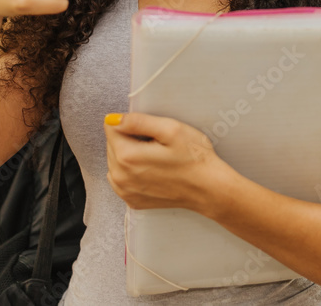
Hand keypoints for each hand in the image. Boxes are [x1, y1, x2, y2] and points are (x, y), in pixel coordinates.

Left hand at [104, 112, 227, 213]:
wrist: (209, 188)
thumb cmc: (194, 157)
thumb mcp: (171, 129)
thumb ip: (138, 121)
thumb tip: (112, 119)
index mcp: (127, 156)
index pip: (111, 127)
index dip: (132, 123)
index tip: (152, 131)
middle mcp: (120, 176)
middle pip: (112, 144)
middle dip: (130, 138)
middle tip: (158, 143)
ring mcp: (125, 191)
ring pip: (115, 161)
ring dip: (129, 155)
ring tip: (156, 157)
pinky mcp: (132, 200)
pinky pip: (121, 178)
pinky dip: (131, 171)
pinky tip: (151, 170)